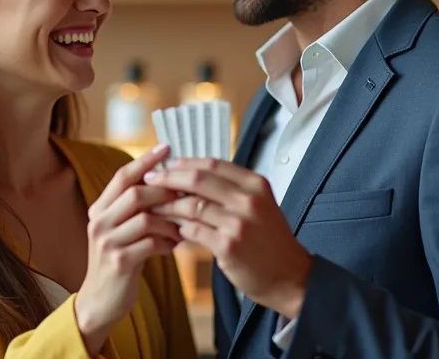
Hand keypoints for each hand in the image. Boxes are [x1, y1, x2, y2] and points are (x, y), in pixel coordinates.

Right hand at [74, 144, 182, 351]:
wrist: (102, 301)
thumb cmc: (121, 260)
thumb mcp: (123, 230)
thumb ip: (137, 209)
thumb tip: (171, 182)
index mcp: (100, 209)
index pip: (123, 176)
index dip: (146, 160)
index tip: (168, 147)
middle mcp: (99, 221)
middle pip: (136, 193)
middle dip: (166, 193)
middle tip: (187, 197)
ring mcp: (107, 242)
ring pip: (146, 218)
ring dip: (171, 221)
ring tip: (183, 228)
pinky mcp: (119, 262)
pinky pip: (151, 243)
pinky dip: (168, 242)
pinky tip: (174, 247)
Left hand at [146, 158, 311, 319]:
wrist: (290, 276)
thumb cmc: (270, 241)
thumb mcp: (259, 205)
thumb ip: (232, 190)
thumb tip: (192, 176)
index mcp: (255, 185)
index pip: (213, 164)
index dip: (185, 162)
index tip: (166, 165)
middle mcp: (248, 200)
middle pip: (198, 179)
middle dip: (168, 178)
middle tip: (149, 180)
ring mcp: (238, 223)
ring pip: (191, 205)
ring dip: (168, 205)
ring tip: (153, 206)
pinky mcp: (227, 246)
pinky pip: (192, 231)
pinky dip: (178, 229)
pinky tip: (172, 230)